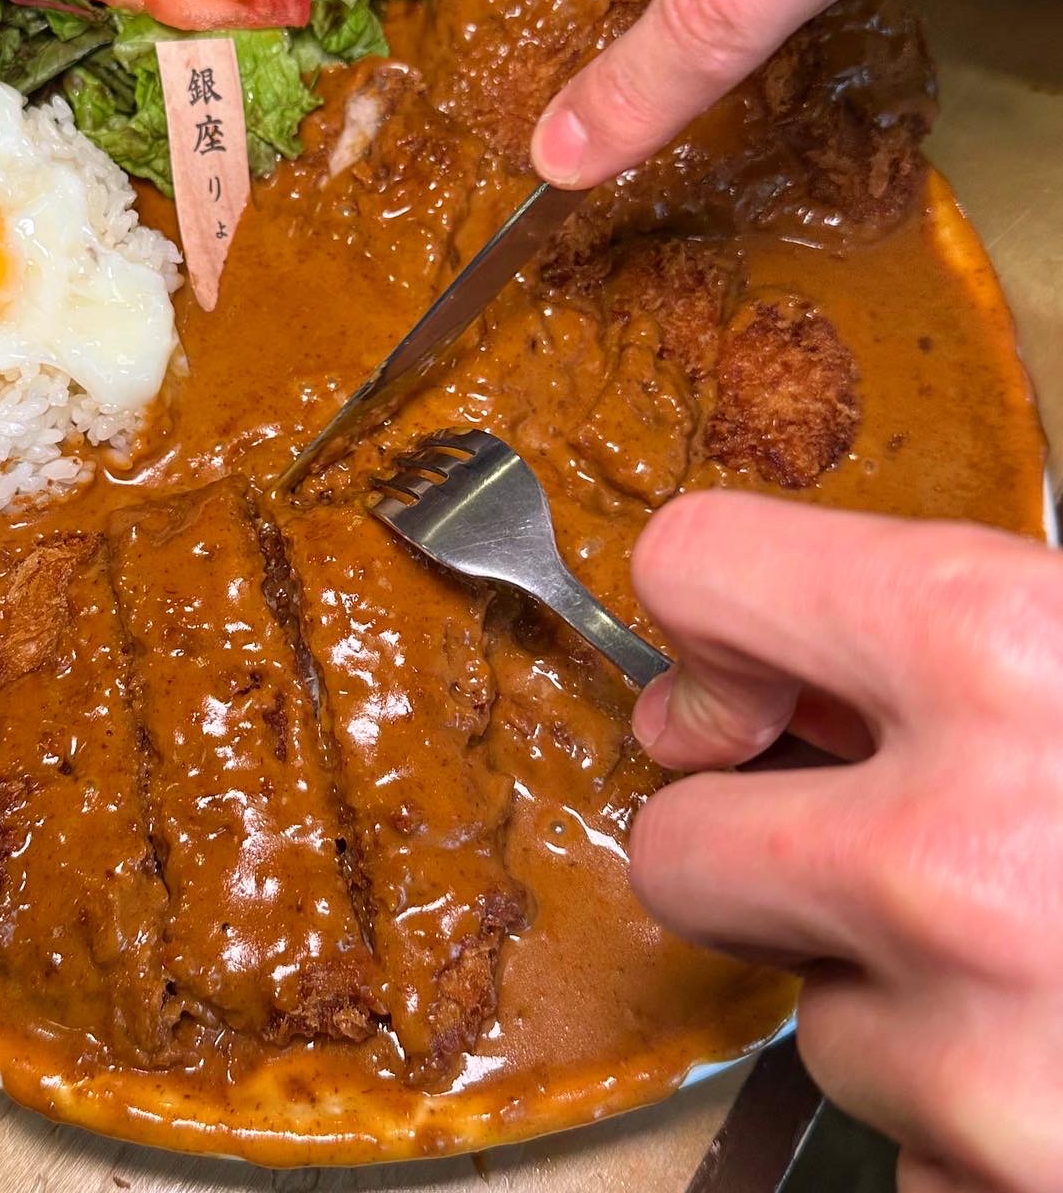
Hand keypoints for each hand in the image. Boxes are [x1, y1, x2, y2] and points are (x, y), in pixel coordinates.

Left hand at [627, 491, 1062, 1192]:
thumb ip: (920, 638)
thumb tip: (729, 687)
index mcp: (995, 650)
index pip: (695, 567)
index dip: (706, 628)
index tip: (735, 690)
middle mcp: (956, 854)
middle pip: (676, 842)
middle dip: (754, 853)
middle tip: (887, 853)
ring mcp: (969, 1051)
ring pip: (797, 1013)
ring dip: (887, 996)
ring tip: (1046, 972)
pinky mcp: (991, 1182)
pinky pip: (898, 1144)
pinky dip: (960, 1117)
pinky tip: (1060, 1066)